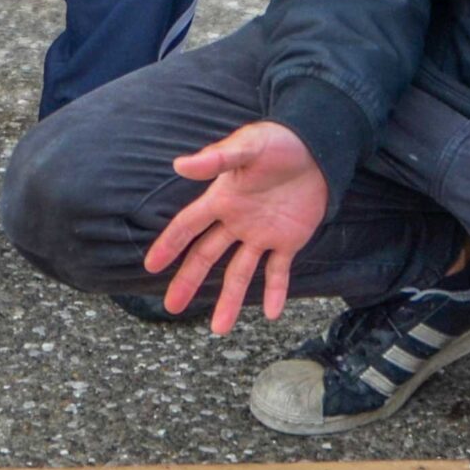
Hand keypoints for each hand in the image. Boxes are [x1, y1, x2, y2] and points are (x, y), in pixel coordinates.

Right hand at [142, 121, 328, 333]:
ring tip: (218, 328)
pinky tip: (273, 313)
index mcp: (221, 200)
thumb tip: (179, 164)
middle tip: (172, 307)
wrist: (318, 146)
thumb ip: (216, 160)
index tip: (150, 266)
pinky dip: (276, 291)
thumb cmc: (278, 141)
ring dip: (230, 299)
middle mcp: (236, 221)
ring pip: (240, 272)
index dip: (169, 245)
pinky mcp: (289, 240)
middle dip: (188, 281)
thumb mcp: (246, 147)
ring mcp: (262, 233)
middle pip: (206, 257)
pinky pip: (279, 270)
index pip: (187, 227)